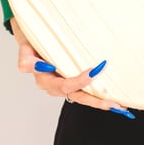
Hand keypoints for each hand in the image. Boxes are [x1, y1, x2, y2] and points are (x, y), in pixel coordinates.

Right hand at [11, 17, 134, 118]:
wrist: (32, 39)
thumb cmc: (32, 40)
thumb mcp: (25, 46)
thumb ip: (26, 58)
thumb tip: (33, 66)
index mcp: (44, 78)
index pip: (63, 85)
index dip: (78, 82)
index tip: (93, 72)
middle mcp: (53, 85)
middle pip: (76, 96)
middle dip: (94, 100)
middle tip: (112, 102)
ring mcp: (63, 86)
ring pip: (82, 97)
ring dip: (100, 102)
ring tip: (118, 105)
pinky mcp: (71, 83)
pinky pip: (85, 92)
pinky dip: (99, 97)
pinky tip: (114, 101)